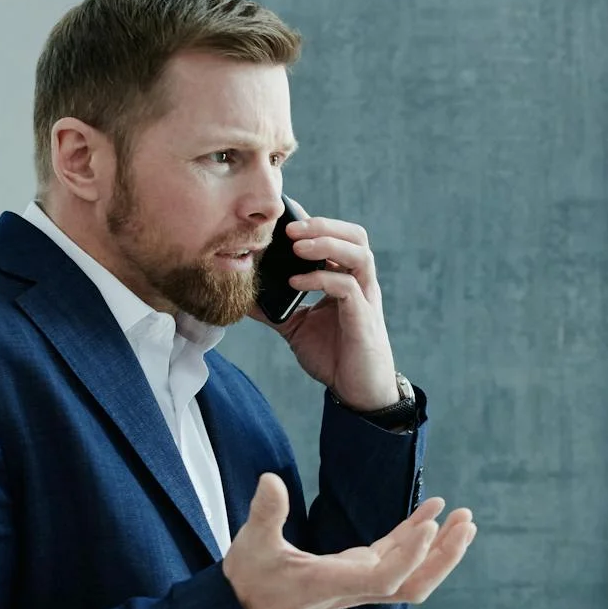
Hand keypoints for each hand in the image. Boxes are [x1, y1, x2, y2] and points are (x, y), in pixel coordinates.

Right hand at [221, 474, 477, 608]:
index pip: (384, 578)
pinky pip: (396, 557)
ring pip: (411, 573)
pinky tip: (432, 512)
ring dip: (440, 549)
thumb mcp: (252, 545)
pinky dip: (416, 536)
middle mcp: (353, 587)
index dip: (411, 555)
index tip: (432, 525)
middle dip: (444, 556)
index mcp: (333, 583)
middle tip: (467, 521)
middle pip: (413, 583)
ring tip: (464, 518)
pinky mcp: (356, 572)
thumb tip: (270, 481)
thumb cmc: (247, 581)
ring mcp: (358, 581)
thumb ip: (265, 514)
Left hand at [258, 214, 398, 410]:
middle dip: (322, 225)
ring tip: (296, 245)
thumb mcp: (296, 327)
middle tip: (289, 227)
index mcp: (347, 280)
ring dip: (326, 244)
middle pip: (355, 236)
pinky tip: (295, 281)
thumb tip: (242, 295)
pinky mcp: (363, 319)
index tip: (284, 216)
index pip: (338, 238)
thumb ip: (274, 309)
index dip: (314, 222)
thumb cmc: (333, 356)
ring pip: (359, 254)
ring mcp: (365, 299)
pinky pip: (347, 287)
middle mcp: (360, 284)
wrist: (356, 392)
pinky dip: (320, 279)